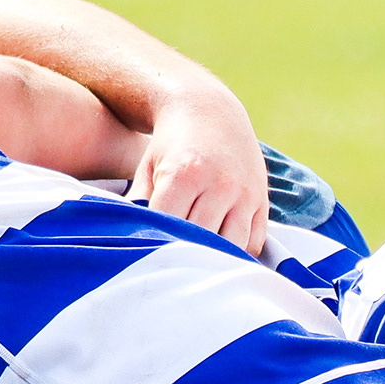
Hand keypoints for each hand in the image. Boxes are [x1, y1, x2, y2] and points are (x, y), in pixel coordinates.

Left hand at [129, 88, 270, 256]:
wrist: (210, 112)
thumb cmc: (170, 145)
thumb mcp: (148, 167)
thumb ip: (137, 203)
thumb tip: (124, 238)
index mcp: (185, 174)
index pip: (169, 225)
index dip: (157, 243)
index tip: (147, 256)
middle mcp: (219, 184)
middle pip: (201, 239)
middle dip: (184, 255)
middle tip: (169, 271)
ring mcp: (244, 193)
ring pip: (232, 246)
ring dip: (214, 258)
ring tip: (196, 265)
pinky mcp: (261, 200)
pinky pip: (254, 241)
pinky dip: (238, 252)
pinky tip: (221, 253)